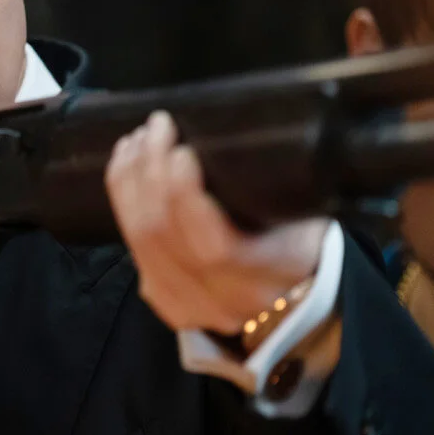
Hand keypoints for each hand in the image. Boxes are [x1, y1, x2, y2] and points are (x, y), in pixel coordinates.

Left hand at [105, 111, 327, 334]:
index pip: (215, 248)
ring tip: (137, 140)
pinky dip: (122, 201)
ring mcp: (188, 305)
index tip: (181, 150)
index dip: (185, 196)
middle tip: (155, 129)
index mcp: (272, 277)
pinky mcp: (163, 299)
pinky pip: (131, 249)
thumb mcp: (311, 218)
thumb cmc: (303, 244)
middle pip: (163, 235)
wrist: (292, 302)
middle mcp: (226, 301)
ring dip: (129, 181)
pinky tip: (125, 167)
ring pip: (139, 240)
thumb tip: (258, 132)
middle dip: (150, 172)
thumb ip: (284, 187)